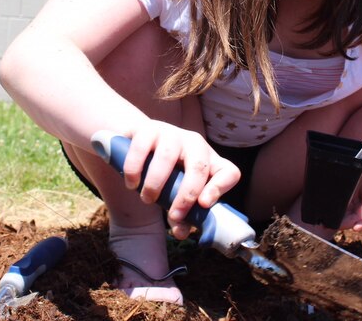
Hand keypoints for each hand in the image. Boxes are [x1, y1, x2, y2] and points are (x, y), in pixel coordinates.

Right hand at [118, 122, 240, 237]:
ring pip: (168, 157)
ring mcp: (172, 133)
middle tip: (173, 215)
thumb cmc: (165, 173)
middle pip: (199, 166)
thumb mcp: (175, 193)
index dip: (220, 188)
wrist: (140, 142)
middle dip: (186, 195)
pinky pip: (142, 148)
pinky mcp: (149, 129)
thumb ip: (180, 215)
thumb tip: (180, 233)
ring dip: (156, 184)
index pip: (229, 172)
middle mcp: (195, 144)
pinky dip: (134, 170)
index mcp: (209, 162)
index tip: (204, 204)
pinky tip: (132, 183)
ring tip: (147, 200)